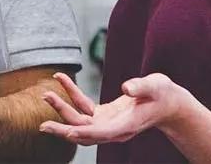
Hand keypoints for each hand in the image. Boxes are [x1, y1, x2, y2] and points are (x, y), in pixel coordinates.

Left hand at [38, 71, 184, 145]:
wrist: (168, 102)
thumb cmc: (163, 93)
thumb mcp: (156, 85)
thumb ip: (141, 86)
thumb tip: (126, 88)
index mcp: (127, 125)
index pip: (102, 133)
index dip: (85, 133)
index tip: (68, 132)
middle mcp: (115, 128)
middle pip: (85, 134)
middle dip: (64, 130)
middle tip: (42, 126)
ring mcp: (108, 123)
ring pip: (80, 122)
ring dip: (62, 110)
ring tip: (45, 95)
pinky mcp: (103, 115)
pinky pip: (83, 107)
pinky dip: (71, 94)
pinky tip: (60, 78)